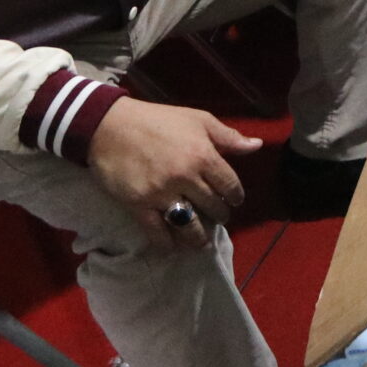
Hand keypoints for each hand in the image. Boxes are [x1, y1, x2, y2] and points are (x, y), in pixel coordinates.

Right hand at [88, 97, 261, 248]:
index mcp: (203, 155)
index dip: (236, 196)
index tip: (235, 201)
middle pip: (212, 206)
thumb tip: (256, 146)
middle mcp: (185, 177)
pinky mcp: (139, 205)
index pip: (230, 185)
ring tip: (201, 241)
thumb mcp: (198, 119)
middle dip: (220, 214)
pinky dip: (166, 244)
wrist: (110, 126)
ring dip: (198, 236)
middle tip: (219, 217)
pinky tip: (172, 248)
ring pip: (189, 224)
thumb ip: (228, 136)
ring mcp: (161, 193)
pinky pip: (157, 231)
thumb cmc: (158, 119)